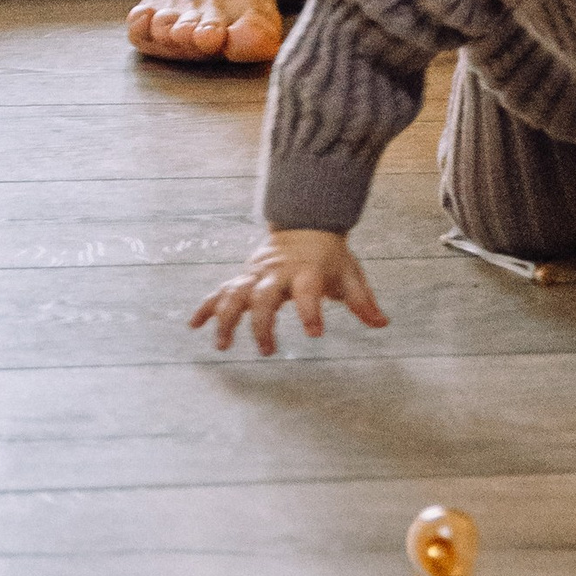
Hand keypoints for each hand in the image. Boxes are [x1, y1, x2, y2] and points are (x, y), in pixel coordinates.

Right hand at [190, 227, 388, 356]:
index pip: (309, 291)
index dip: (311, 311)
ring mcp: (256, 274)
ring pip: (235, 294)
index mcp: (307, 271)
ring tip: (222, 345)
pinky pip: (220, 291)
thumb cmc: (330, 258)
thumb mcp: (350, 274)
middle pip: (264, 297)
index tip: (316, 334)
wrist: (306, 224)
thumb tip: (382, 324)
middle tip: (267, 351)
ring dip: (226, 319)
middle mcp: (277, 273)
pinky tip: (194, 325)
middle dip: (263, 324)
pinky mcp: (243, 278)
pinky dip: (206, 307)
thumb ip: (362, 301)